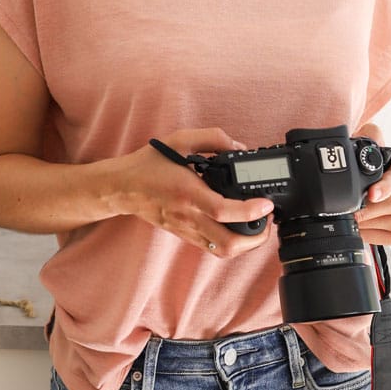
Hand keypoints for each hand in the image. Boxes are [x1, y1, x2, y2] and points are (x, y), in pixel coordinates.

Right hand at [118, 128, 274, 257]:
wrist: (123, 187)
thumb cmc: (149, 164)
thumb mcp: (179, 140)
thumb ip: (211, 138)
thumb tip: (239, 147)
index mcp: (188, 192)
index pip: (223, 210)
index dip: (249, 211)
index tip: (267, 204)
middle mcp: (188, 216)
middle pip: (228, 244)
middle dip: (256, 238)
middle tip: (267, 221)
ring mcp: (186, 230)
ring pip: (222, 251)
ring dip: (246, 245)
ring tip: (257, 227)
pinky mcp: (184, 235)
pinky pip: (212, 248)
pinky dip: (231, 243)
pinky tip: (237, 228)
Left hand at [355, 121, 390, 245]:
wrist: (375, 188)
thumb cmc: (371, 167)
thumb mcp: (370, 144)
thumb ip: (371, 134)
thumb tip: (370, 133)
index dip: (383, 188)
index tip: (371, 194)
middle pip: (373, 206)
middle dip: (355, 205)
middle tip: (344, 201)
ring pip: (370, 222)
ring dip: (355, 218)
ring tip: (352, 209)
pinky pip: (374, 237)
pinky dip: (362, 232)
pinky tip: (362, 222)